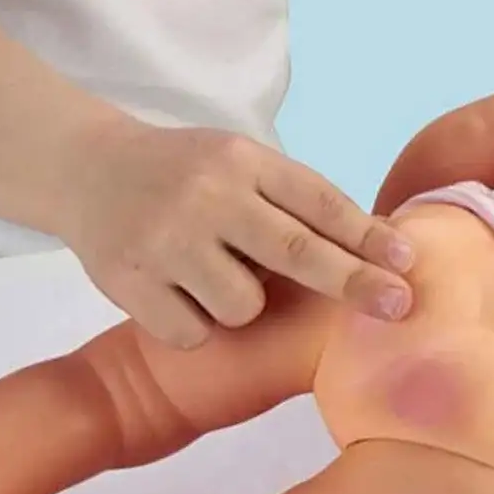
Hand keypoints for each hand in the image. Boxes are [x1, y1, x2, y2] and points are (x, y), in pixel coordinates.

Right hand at [62, 119, 415, 346]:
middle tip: (399, 305)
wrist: (86, 170)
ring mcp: (166, 241)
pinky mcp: (130, 283)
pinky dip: (198, 324)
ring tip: (213, 275)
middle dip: (354, 283)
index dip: (367, 236)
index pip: (317, 202)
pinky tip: (178, 292)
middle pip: (296, 251)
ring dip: (244, 303)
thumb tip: (377, 244)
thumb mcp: (238, 162)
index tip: (407, 261)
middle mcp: (206, 197)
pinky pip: (195, 332)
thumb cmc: (183, 174)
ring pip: (243, 305)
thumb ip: (295, 198)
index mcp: (241, 161)